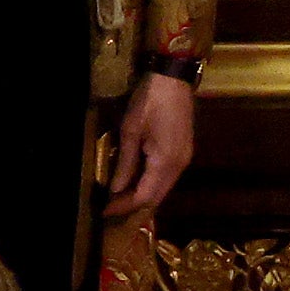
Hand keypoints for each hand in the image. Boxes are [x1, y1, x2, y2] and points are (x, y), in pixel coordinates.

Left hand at [107, 75, 196, 219]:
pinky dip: (151, 183)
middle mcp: (179, 166)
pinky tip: (136, 180)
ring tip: (119, 195)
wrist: (173, 80)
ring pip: (163, 188)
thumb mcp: (130, 132)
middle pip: (157, 196)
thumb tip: (116, 189)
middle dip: (133, 204)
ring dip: (143, 194)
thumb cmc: (148, 103)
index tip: (104, 210)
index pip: (144, 195)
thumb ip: (125, 164)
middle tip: (110, 206)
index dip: (124, 205)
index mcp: (165, 162)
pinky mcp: (184, 152)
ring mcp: (184, 159)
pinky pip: (167, 177)